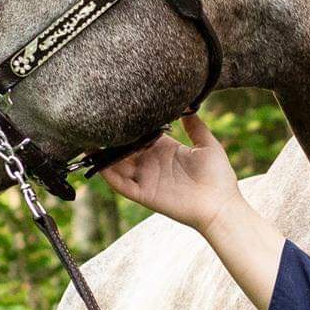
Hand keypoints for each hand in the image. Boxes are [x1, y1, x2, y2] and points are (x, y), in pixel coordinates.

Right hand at [98, 113, 241, 231]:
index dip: (130, 124)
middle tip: (97, 121)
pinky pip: (120, 184)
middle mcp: (152, 163)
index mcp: (165, 150)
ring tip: (88, 139)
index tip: (118, 109)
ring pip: (117, 165)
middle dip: (111, 138)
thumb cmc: (218, 177)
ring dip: (103, 155)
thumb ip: (195, 126)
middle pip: (124, 149)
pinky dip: (107, 174)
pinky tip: (97, 163)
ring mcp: (146, 179)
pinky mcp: (144, 194)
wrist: (220, 204)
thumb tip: (189, 105)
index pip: (140, 134)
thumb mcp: (207, 145)